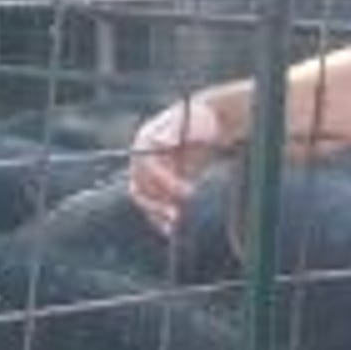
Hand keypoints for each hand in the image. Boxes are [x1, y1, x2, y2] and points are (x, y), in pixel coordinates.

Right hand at [128, 95, 223, 235]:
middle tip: (177, 215)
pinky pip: (154, 206)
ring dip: (158, 214)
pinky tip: (174, 229)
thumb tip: (163, 141)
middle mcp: (142, 159)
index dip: (164, 181)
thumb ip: (176, 132)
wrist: (210, 126)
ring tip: (176, 224)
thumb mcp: (193, 120)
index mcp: (145, 141)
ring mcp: (150, 174)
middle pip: (140, 187)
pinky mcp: (159, 188)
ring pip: (145, 200)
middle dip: (157, 203)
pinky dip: (161, 218)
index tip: (186, 192)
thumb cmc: (202, 120)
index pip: (147, 166)